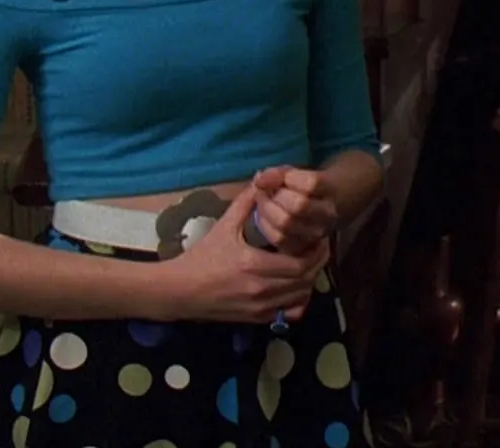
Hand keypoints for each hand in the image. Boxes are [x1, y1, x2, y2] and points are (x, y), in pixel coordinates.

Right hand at [149, 183, 327, 323]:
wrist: (179, 290)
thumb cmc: (201, 257)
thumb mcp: (223, 226)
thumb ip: (245, 203)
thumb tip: (262, 180)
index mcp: (254, 265)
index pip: (300, 263)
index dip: (316, 251)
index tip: (319, 237)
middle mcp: (261, 289)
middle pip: (305, 280)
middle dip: (317, 263)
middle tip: (320, 248)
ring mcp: (260, 307)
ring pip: (300, 297)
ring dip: (309, 280)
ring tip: (309, 263)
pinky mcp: (256, 319)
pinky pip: (288, 313)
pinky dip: (298, 300)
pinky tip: (295, 286)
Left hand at [252, 166, 338, 256]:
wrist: (318, 210)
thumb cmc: (302, 187)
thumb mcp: (293, 173)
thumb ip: (277, 174)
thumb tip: (259, 180)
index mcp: (330, 189)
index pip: (311, 183)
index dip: (288, 178)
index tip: (279, 176)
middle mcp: (327, 214)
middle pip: (298, 205)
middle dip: (275, 195)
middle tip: (266, 190)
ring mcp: (316, 234)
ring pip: (285, 223)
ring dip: (267, 209)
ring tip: (264, 202)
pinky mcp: (302, 248)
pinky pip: (277, 238)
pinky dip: (265, 224)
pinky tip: (265, 216)